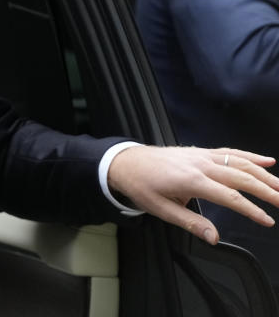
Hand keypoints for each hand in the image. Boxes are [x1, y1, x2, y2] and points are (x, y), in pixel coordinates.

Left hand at [108, 146, 278, 244]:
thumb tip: (213, 237)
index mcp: (191, 180)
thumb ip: (190, 223)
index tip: (267, 221)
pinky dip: (250, 156)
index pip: (230, 197)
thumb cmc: (141, 185)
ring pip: (240, 163)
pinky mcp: (200, 152)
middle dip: (267, 190)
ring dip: (264, 174)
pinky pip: (229, 152)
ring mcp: (201, 155)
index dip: (251, 210)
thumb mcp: (161, 209)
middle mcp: (200, 164)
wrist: (125, 162)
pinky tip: (267, 160)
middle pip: (241, 177)